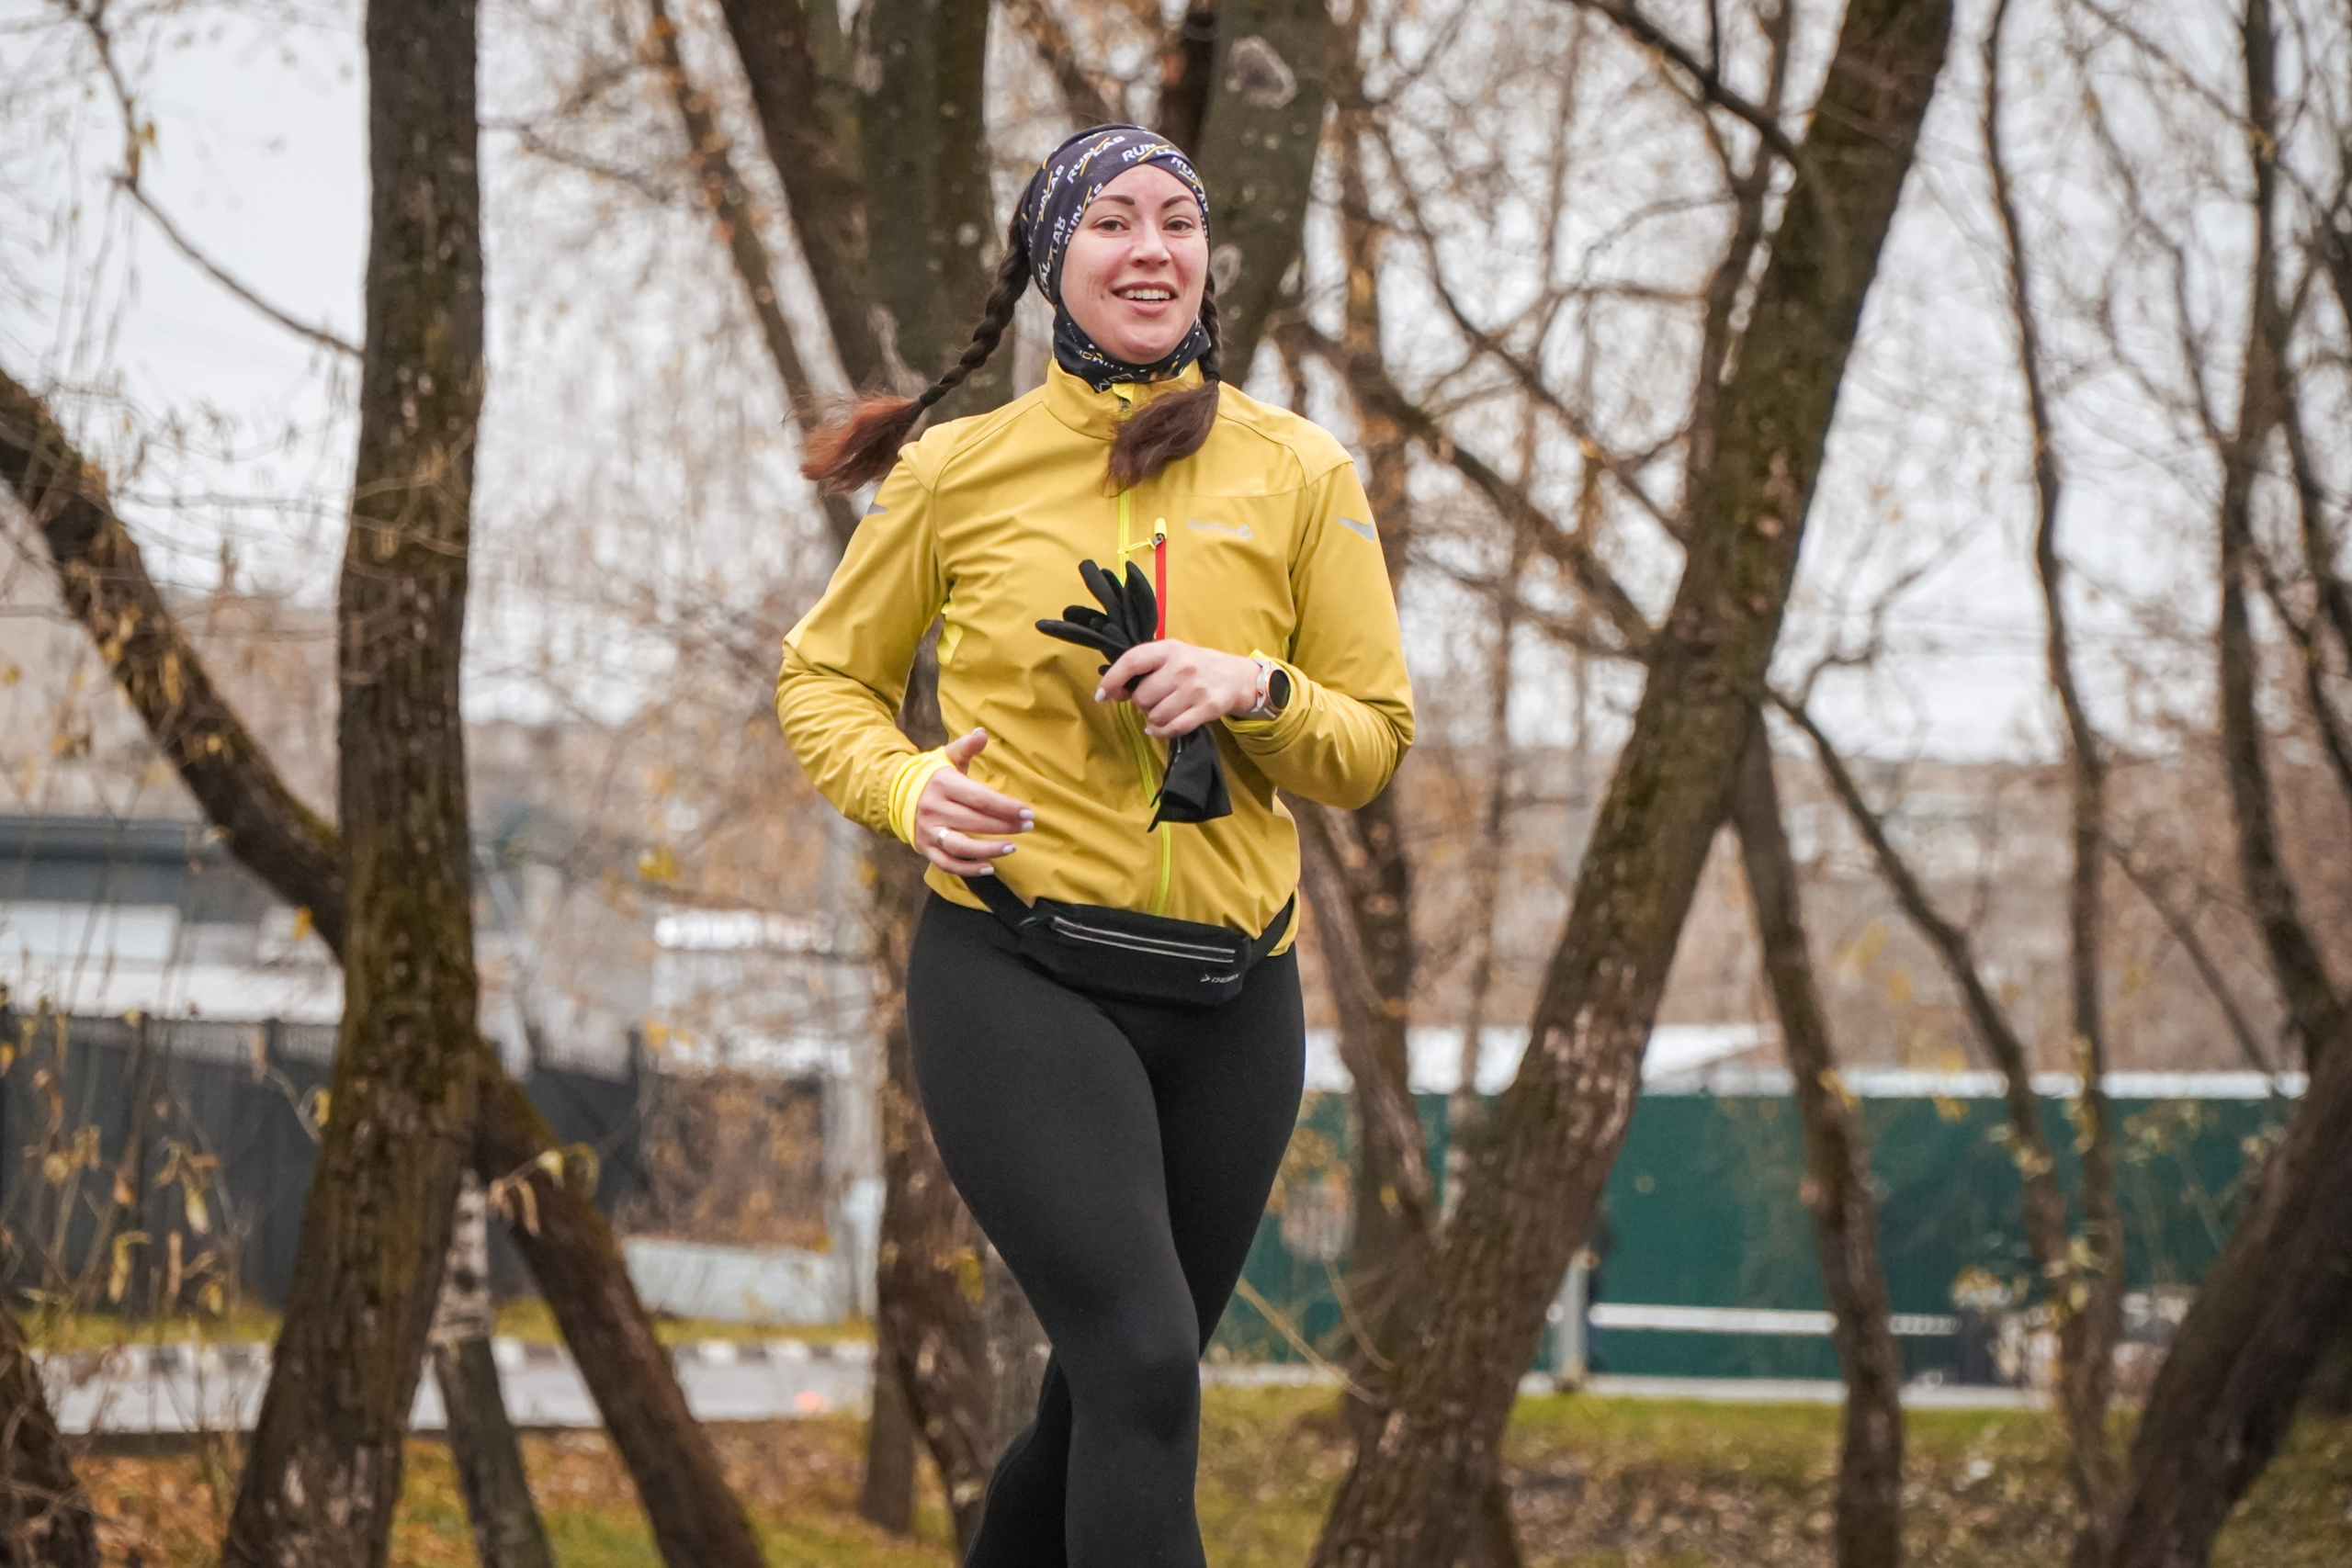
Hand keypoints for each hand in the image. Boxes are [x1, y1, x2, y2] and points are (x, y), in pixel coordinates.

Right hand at [913, 728, 1033, 875]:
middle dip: (1004, 826)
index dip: (1005, 807)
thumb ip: (966, 747)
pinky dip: (968, 869)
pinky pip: (947, 863)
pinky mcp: (925, 848)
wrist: (895, 794)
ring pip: (961, 846)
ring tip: (1012, 847)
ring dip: (988, 850)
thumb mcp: (947, 757)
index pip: (979, 798)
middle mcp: (934, 809)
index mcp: (943, 784)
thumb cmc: (933, 776)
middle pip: (974, 821)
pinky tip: (989, 867)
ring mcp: (929, 831)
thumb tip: (982, 733)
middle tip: (1027, 827)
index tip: (1027, 812)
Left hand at [1097, 641, 1260, 737]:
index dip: (1112, 679)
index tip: (1101, 695)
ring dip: (1154, 718)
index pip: (1132, 661)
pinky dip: (1162, 731)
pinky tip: (1161, 727)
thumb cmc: (1196, 666)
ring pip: (1155, 715)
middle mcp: (1182, 667)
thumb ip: (1144, 669)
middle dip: (1142, 703)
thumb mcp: (1171, 657)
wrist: (1237, 676)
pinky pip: (1173, 728)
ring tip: (1164, 710)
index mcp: (1169, 649)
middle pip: (1142, 696)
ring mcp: (1195, 689)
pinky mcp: (1207, 708)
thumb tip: (1113, 692)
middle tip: (1154, 699)